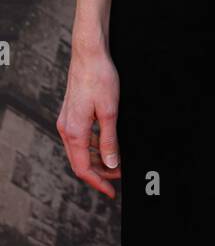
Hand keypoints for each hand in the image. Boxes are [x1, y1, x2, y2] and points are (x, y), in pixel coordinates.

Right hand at [56, 48, 121, 197]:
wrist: (88, 54)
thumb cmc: (100, 78)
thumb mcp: (110, 112)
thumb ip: (109, 140)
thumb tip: (112, 164)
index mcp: (74, 132)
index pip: (83, 168)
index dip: (98, 182)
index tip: (112, 191)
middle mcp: (66, 129)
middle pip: (80, 162)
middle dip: (99, 173)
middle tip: (119, 178)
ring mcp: (67, 121)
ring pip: (80, 150)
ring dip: (97, 160)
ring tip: (116, 164)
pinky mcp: (71, 113)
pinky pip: (80, 138)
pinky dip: (93, 146)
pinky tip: (106, 145)